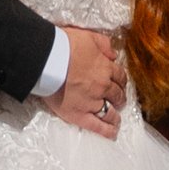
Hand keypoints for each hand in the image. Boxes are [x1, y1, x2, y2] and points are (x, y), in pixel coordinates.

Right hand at [46, 25, 128, 141]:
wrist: (48, 59)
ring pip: (110, 112)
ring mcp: (92, 102)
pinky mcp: (79, 114)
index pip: (120, 77)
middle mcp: (102, 87)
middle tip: (118, 99)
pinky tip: (113, 133)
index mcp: (105, 68)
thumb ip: (104, 44)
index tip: (119, 83)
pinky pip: (97, 126)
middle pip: (117, 94)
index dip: (120, 81)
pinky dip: (107, 131)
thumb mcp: (89, 36)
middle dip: (119, 97)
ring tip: (116, 118)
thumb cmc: (66, 45)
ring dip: (115, 115)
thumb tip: (114, 54)